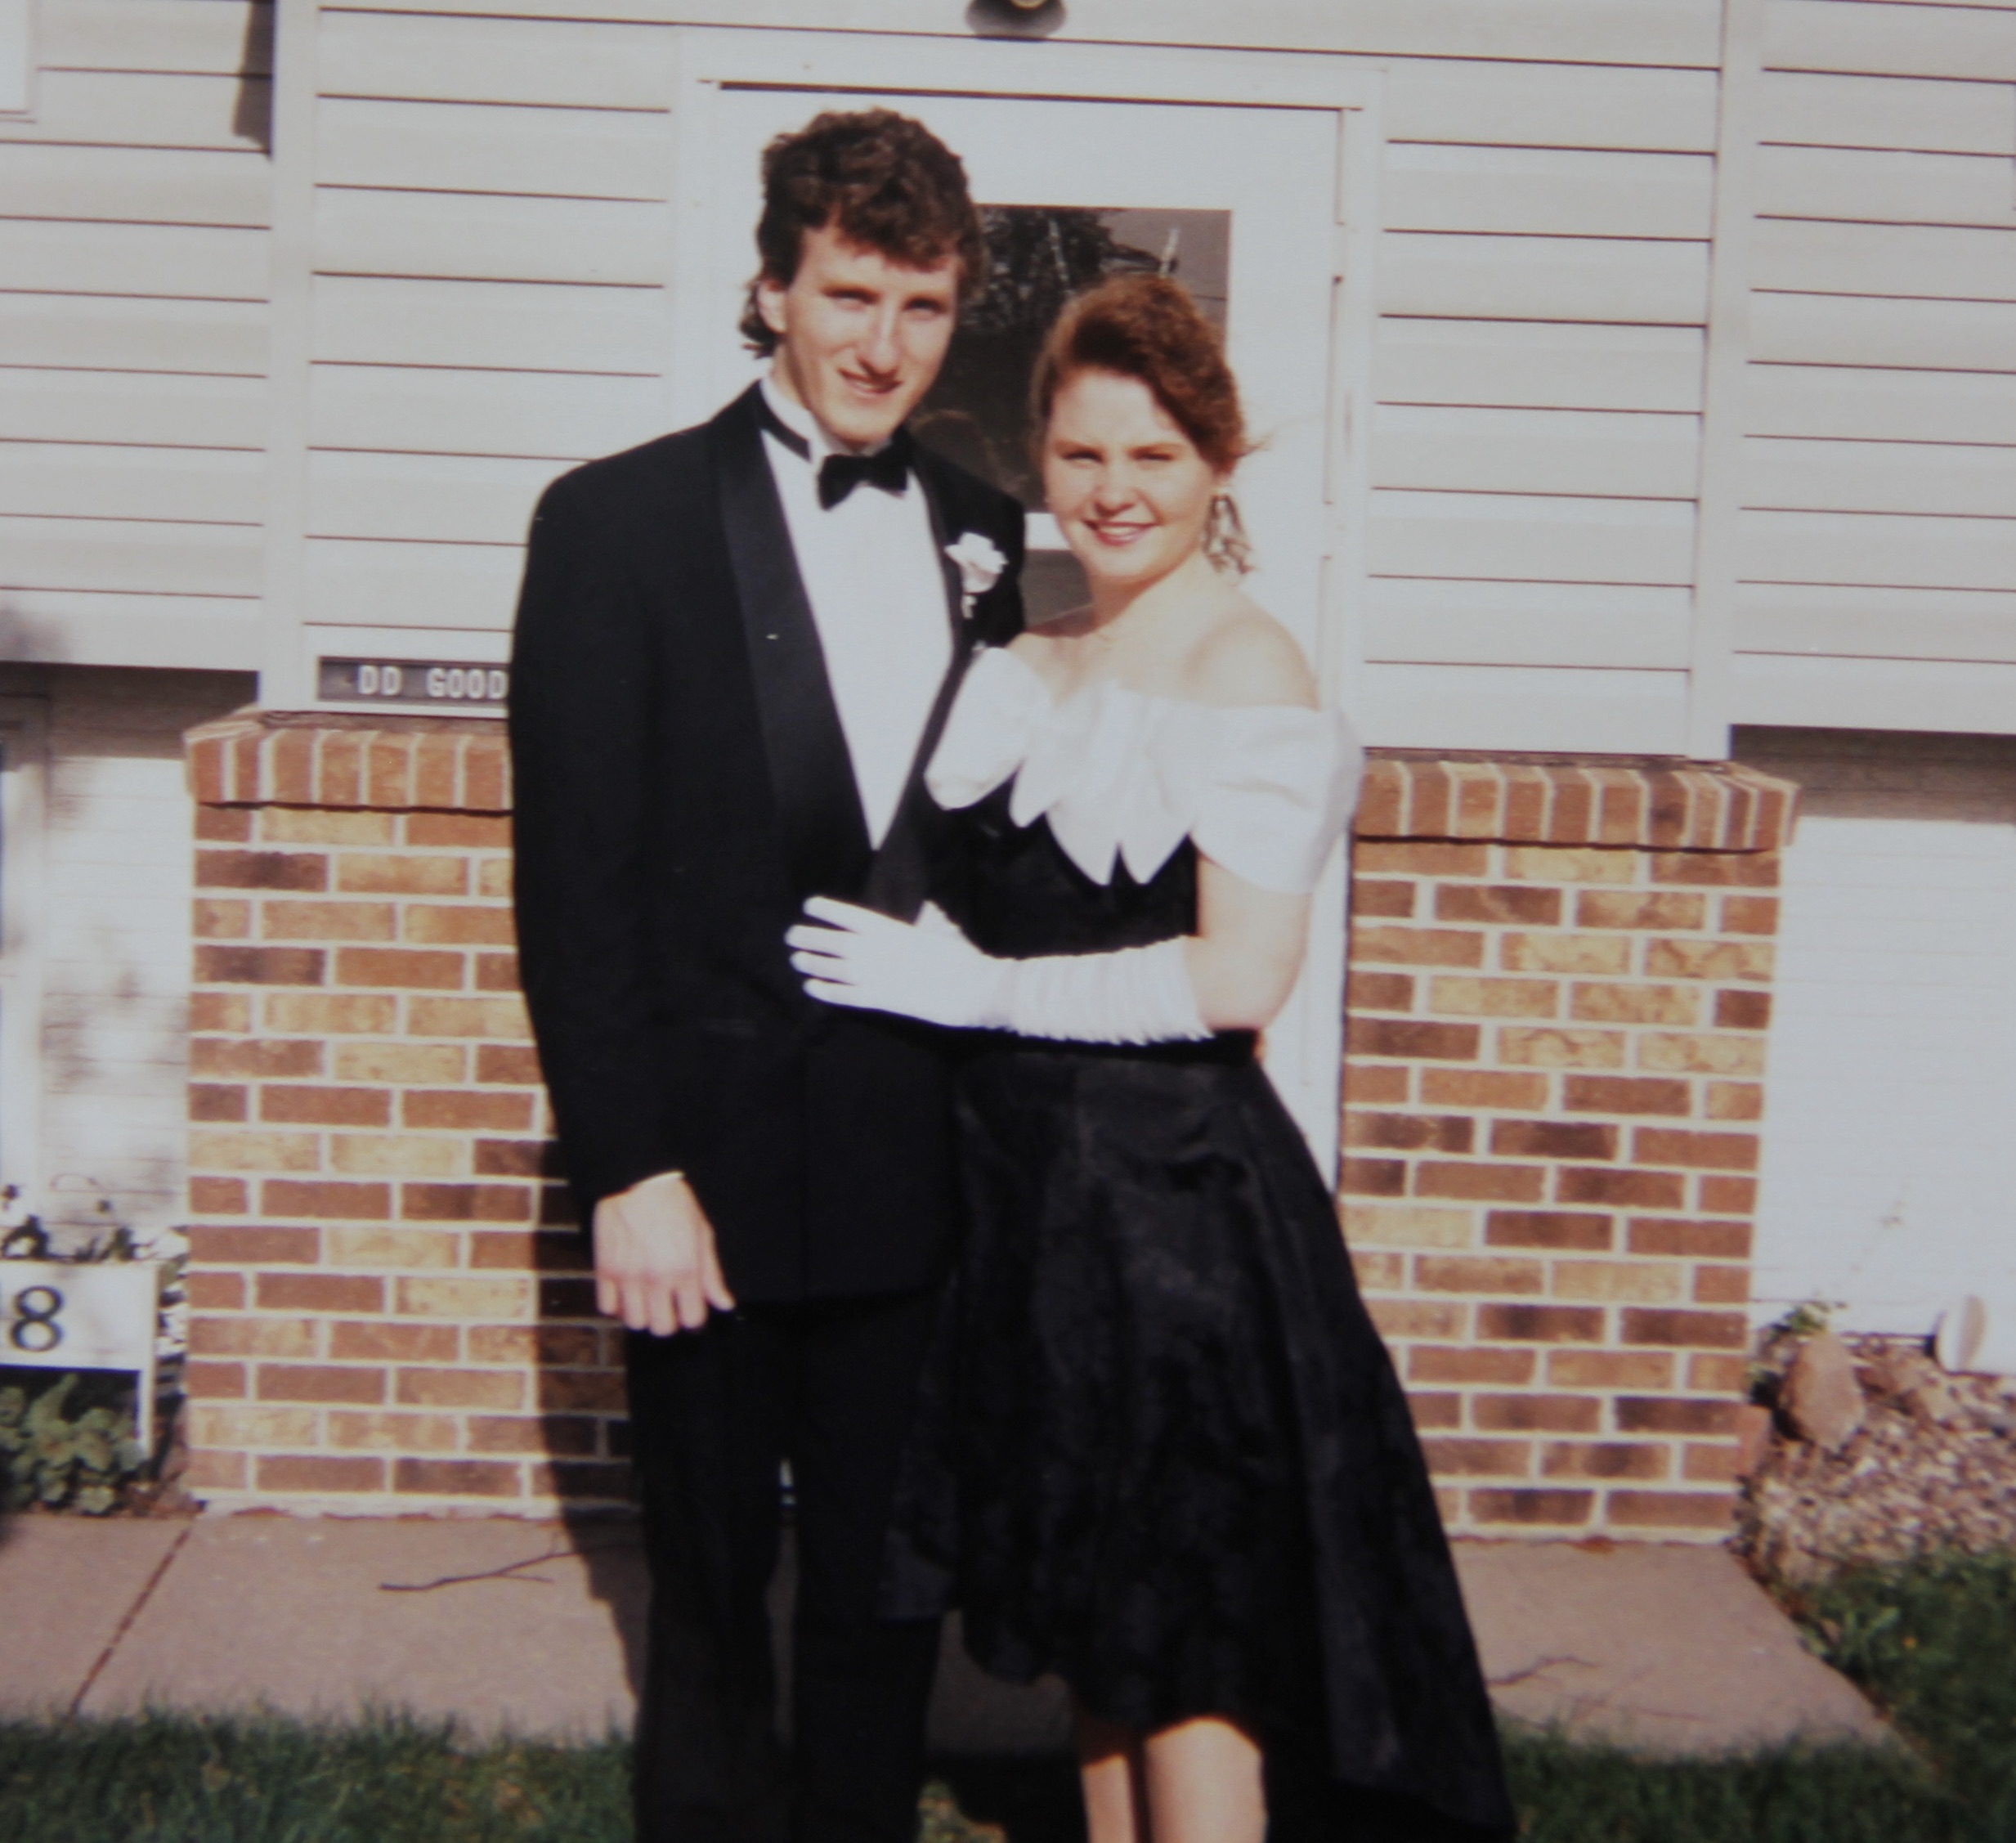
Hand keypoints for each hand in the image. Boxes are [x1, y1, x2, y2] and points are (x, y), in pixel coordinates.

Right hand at [592, 1170, 734, 1336]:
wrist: (637, 1180)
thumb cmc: (675, 1204)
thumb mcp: (703, 1235)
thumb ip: (712, 1275)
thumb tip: (724, 1304)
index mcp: (685, 1270)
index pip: (692, 1320)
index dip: (693, 1317)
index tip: (690, 1308)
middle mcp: (656, 1278)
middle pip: (662, 1329)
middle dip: (668, 1321)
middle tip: (668, 1306)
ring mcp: (628, 1276)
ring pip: (634, 1323)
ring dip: (642, 1316)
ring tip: (647, 1299)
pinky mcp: (605, 1270)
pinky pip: (607, 1308)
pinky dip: (617, 1306)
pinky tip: (626, 1293)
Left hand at [785, 897, 1008, 1027]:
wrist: (973, 987)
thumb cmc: (959, 955)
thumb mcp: (939, 927)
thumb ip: (923, 917)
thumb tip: (922, 907)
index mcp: (889, 928)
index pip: (847, 915)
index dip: (826, 909)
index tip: (809, 905)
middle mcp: (874, 951)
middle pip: (832, 941)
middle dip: (809, 937)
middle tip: (791, 935)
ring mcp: (874, 977)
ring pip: (832, 968)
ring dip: (812, 963)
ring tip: (796, 959)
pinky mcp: (880, 1002)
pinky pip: (844, 996)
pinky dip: (825, 991)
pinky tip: (811, 988)